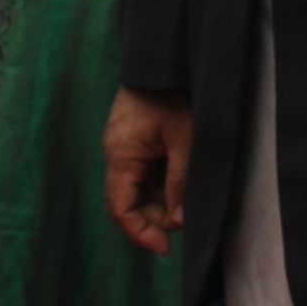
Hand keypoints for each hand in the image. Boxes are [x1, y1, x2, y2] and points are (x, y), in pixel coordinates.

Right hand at [104, 88, 194, 255]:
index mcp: (121, 155)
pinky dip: (162, 184)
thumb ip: (180, 182)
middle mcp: (117, 154)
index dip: (140, 233)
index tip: (165, 248)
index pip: (120, 209)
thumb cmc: (175, 94)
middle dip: (156, 217)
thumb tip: (179, 221)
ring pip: (139, 189)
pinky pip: (145, 172)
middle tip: (187, 219)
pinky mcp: (137, 139)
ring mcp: (126, 146)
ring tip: (189, 200)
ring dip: (162, 201)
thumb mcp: (184, 141)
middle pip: (130, 202)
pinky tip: (182, 183)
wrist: (167, 57)